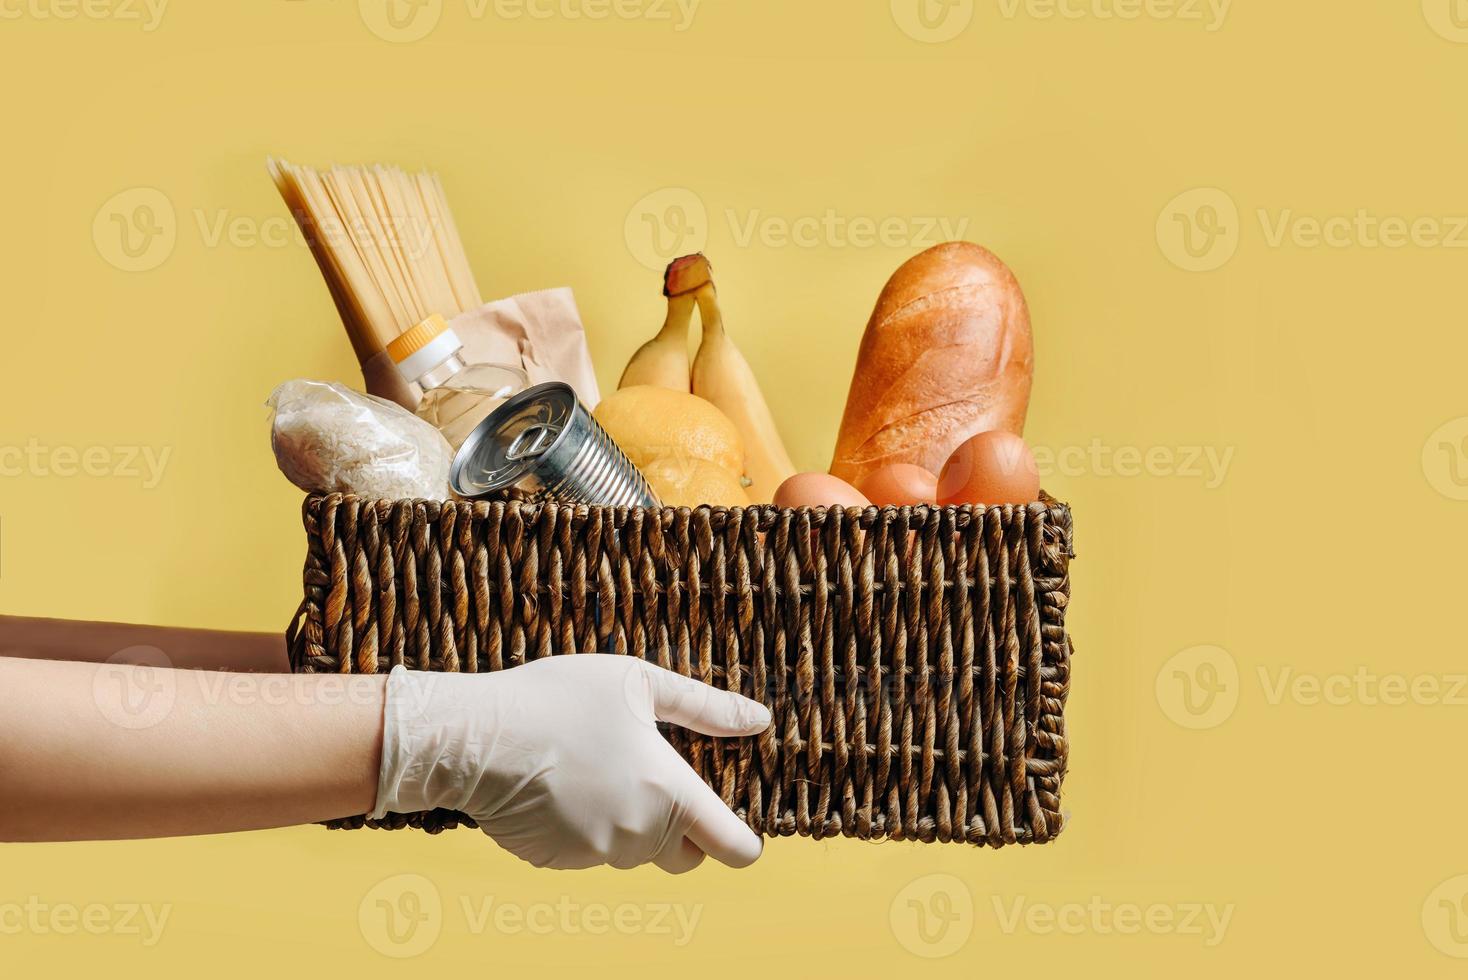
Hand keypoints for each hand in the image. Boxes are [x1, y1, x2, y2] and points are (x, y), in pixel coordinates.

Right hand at [372, 655, 771, 871]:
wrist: (476, 735)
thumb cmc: (562, 697)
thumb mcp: (640, 683)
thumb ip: (706, 707)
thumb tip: (760, 719)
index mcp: (670, 794)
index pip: (731, 848)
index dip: (743, 845)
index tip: (741, 837)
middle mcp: (638, 836)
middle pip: (682, 856)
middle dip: (680, 833)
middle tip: (650, 781)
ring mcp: (595, 855)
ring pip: (631, 853)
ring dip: (627, 825)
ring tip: (593, 768)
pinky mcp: (556, 863)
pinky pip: (587, 853)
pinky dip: (584, 830)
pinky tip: (560, 787)